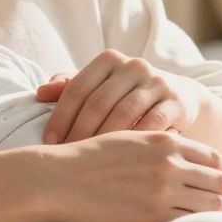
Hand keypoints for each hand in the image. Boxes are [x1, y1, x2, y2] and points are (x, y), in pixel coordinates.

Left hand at [36, 49, 212, 144]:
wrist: (181, 99)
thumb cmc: (129, 97)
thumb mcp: (102, 89)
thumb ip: (72, 87)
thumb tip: (39, 92)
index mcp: (109, 59)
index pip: (77, 88)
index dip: (60, 116)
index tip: (49, 142)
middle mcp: (134, 65)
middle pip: (98, 101)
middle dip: (79, 132)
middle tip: (67, 156)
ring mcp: (157, 82)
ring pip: (124, 113)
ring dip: (103, 140)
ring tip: (90, 162)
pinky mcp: (177, 101)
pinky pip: (152, 124)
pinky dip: (134, 142)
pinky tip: (122, 161)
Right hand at [40, 130, 221, 221]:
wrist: (61, 178)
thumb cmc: (90, 159)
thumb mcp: (130, 138)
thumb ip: (158, 144)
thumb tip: (180, 152)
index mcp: (166, 141)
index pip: (215, 158)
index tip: (218, 187)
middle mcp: (170, 163)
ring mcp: (163, 190)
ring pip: (214, 204)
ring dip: (219, 215)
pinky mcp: (152, 216)